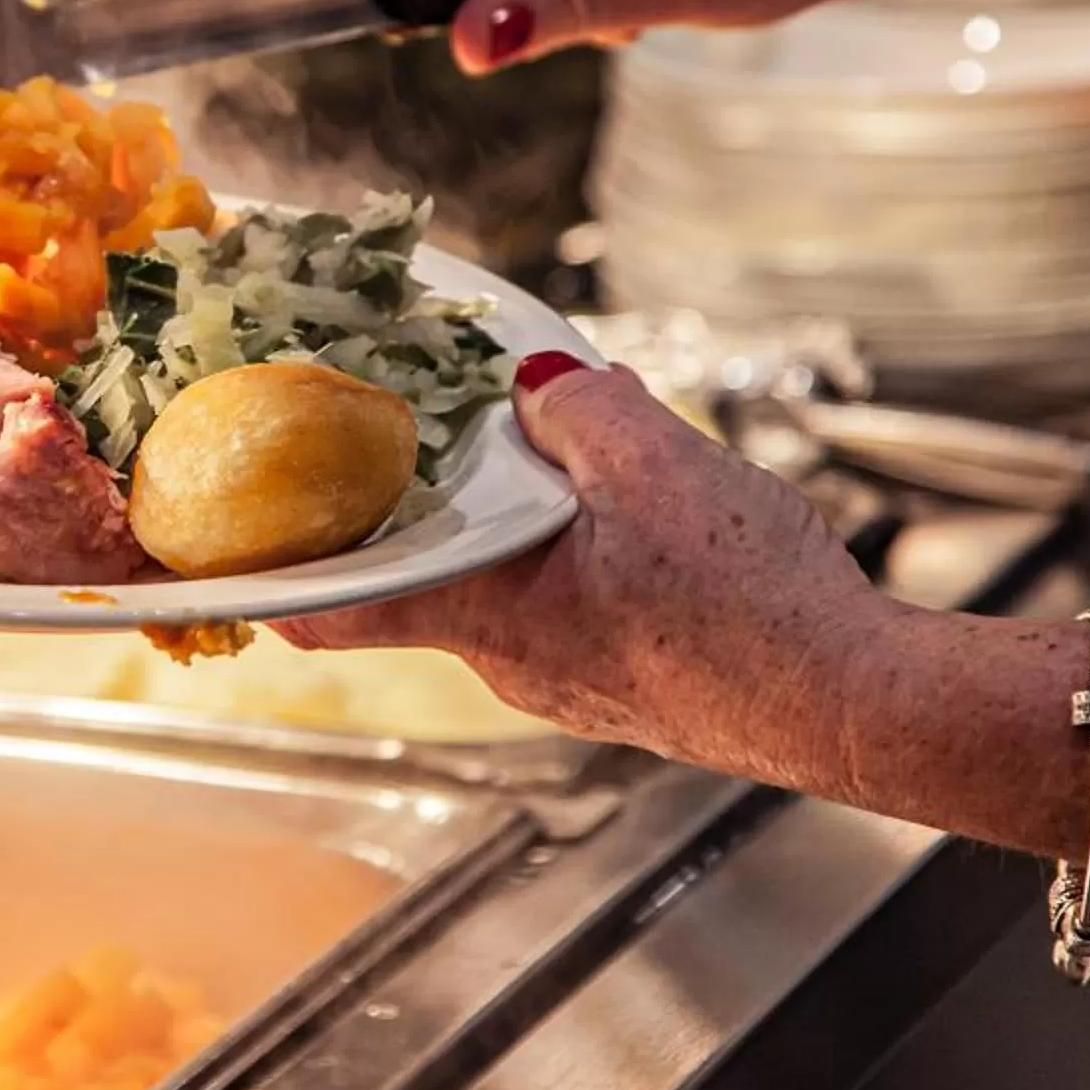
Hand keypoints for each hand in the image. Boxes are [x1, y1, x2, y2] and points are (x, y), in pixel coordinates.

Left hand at [278, 352, 896, 779]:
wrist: (865, 708)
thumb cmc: (761, 616)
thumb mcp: (657, 468)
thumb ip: (577, 409)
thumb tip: (536, 380)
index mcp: (489, 615)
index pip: (332, 609)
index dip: (271, 571)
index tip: (225, 538)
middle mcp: (515, 663)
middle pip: (426, 573)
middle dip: (422, 499)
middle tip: (423, 427)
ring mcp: (574, 680)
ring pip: (509, 581)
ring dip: (519, 519)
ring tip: (570, 448)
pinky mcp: (633, 679)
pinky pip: (576, 599)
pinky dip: (582, 548)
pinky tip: (645, 510)